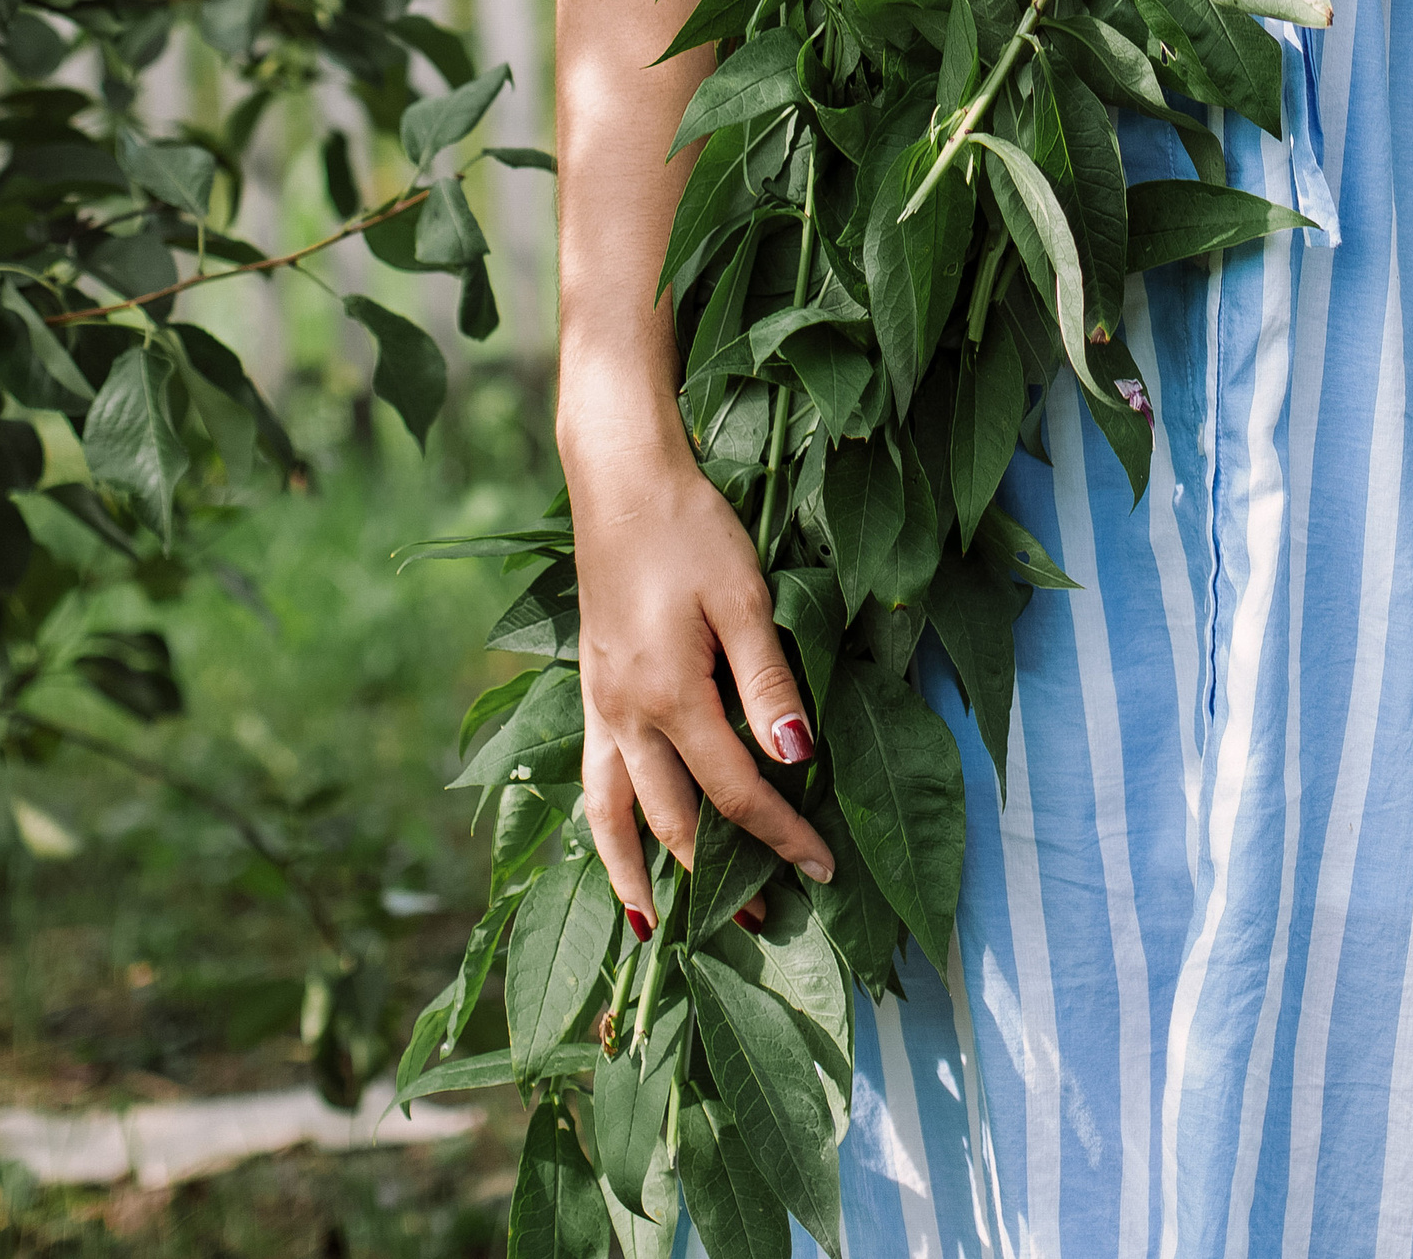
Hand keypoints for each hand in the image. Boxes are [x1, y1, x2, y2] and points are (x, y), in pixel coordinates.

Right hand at [573, 447, 835, 930]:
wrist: (622, 482)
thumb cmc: (692, 530)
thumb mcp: (743, 597)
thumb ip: (767, 681)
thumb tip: (796, 756)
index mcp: (671, 697)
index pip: (736, 792)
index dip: (781, 836)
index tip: (821, 870)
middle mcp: (627, 715)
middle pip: (673, 820)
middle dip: (716, 876)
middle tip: (760, 918)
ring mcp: (601, 705)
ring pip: (611, 815)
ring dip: (637, 875)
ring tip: (654, 930)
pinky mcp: (591, 688)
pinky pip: (592, 780)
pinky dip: (604, 827)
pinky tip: (617, 841)